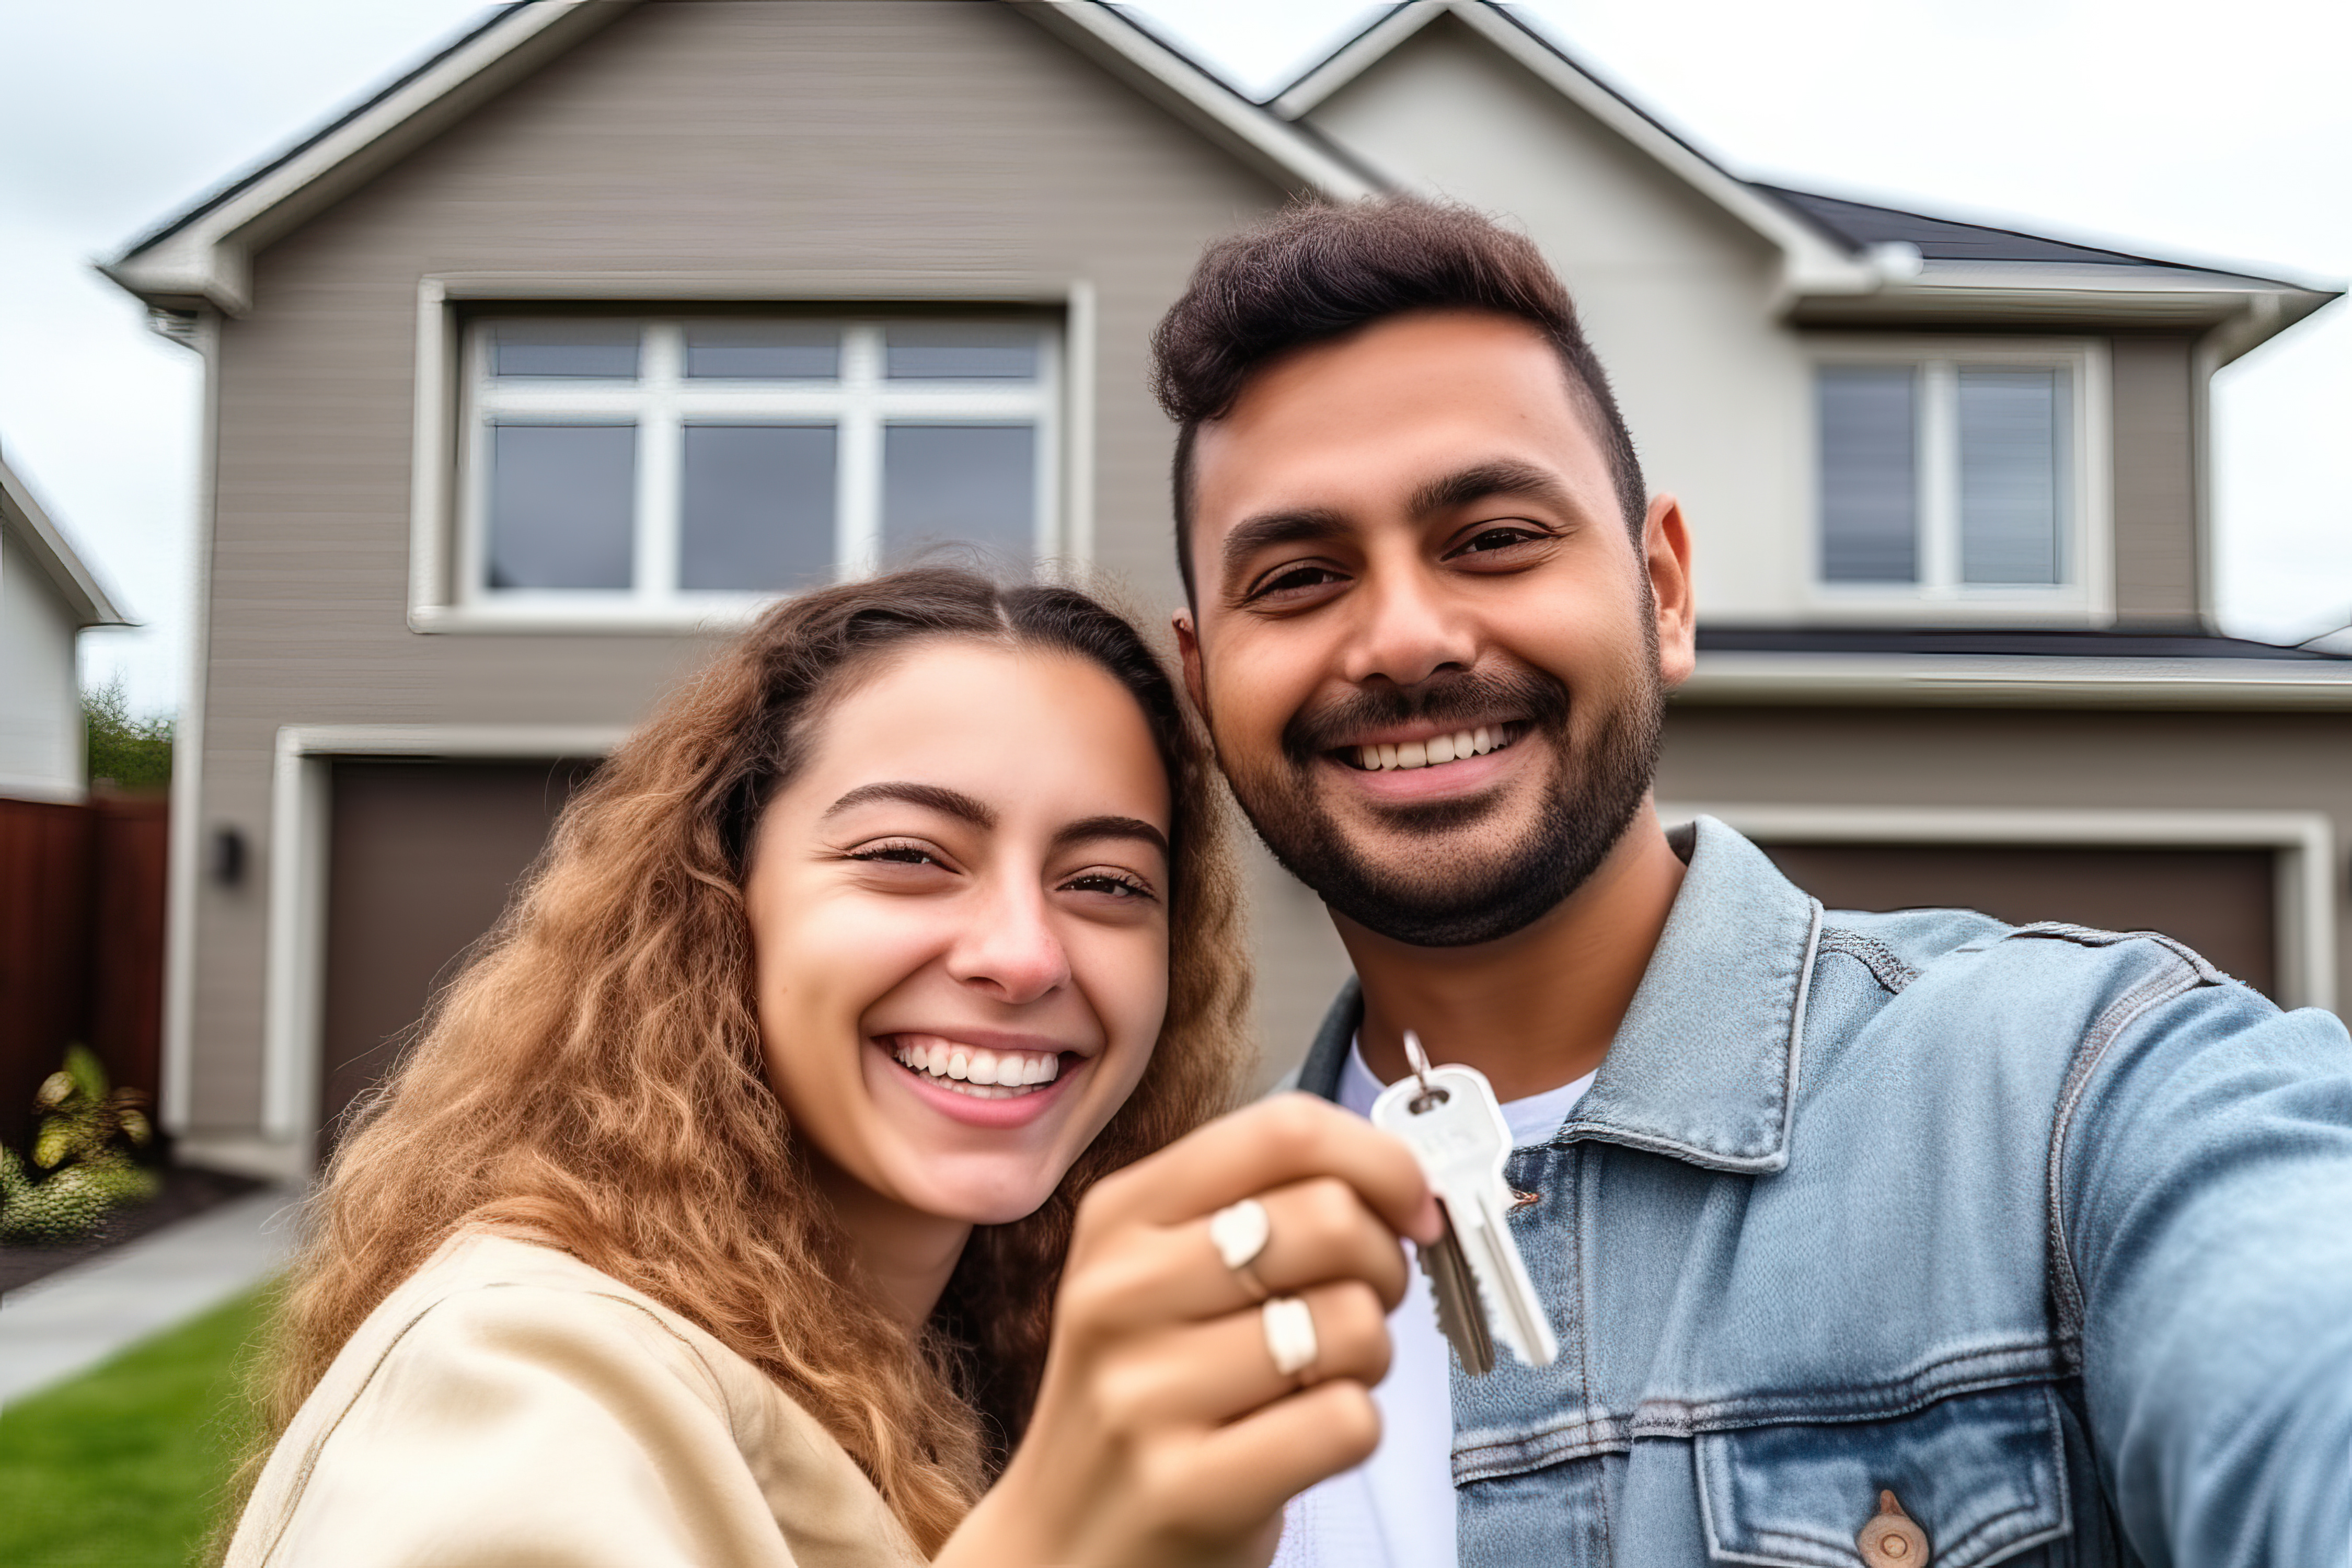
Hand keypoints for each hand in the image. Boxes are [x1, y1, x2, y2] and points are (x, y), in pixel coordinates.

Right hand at [938, 1094, 1440, 1567]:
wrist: (1068, 1545)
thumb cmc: (1150, 1396)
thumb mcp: (1167, 1276)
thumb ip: (1265, 1206)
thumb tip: (1407, 1183)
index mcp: (1120, 1215)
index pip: (1282, 1130)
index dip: (1379, 1160)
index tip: (1411, 1205)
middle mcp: (1121, 1291)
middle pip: (1330, 1219)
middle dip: (1384, 1265)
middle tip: (1360, 1305)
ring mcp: (1146, 1393)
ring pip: (1350, 1323)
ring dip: (1369, 1356)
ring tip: (1318, 1379)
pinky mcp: (1188, 1486)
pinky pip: (1347, 1421)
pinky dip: (1355, 1429)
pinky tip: (1301, 1439)